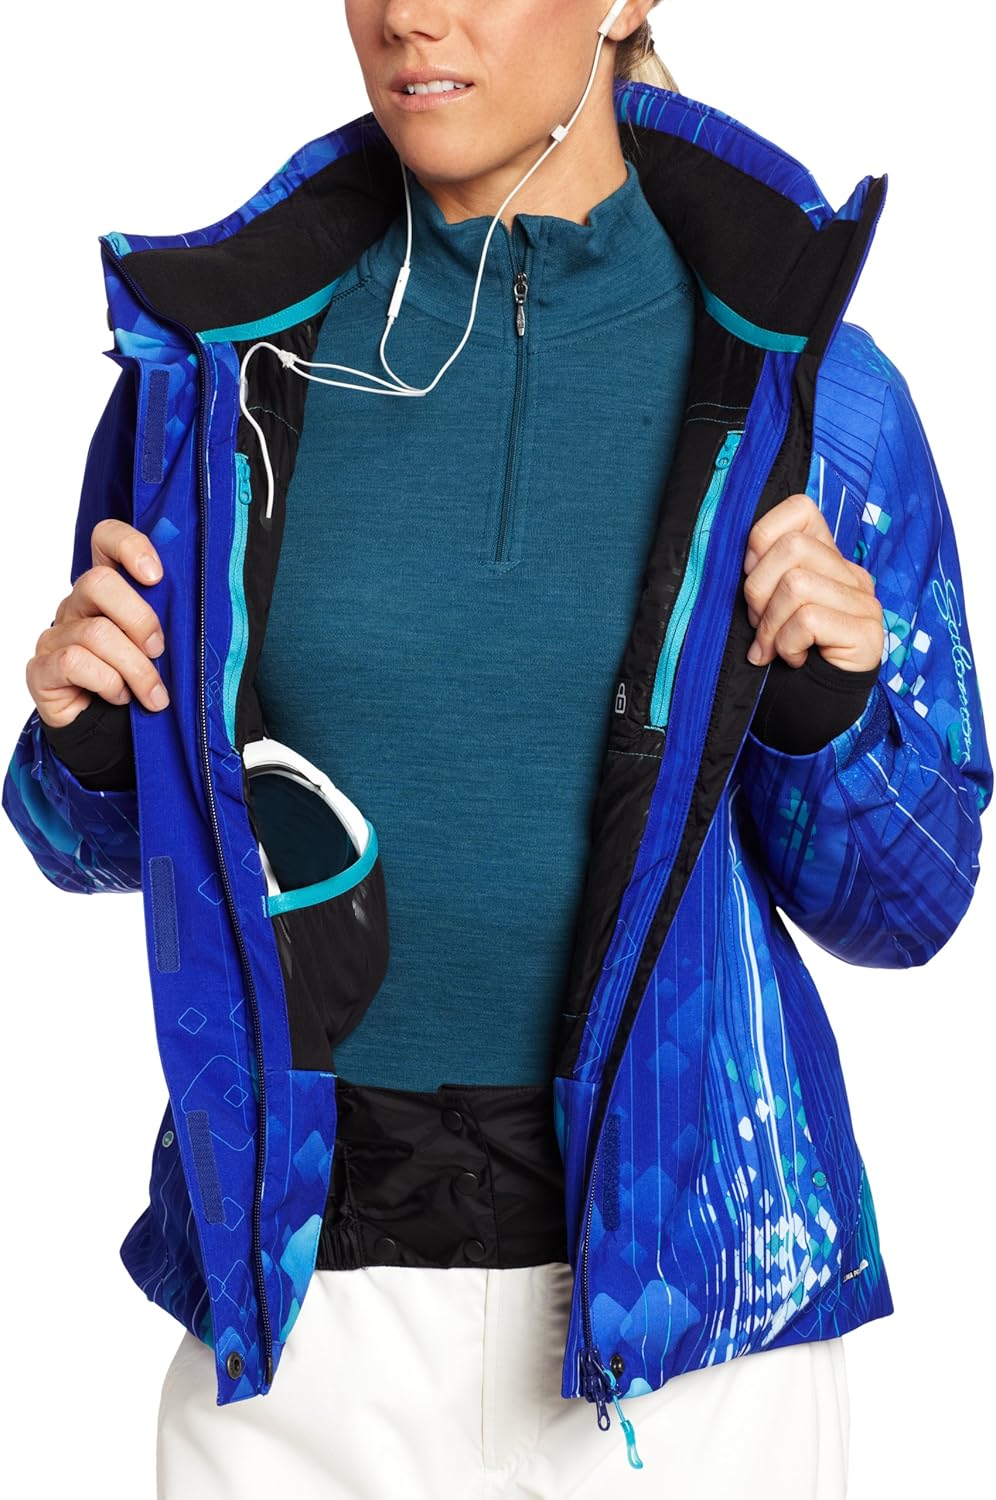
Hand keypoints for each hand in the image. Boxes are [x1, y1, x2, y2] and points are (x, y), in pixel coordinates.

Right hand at [27, 519, 169, 729]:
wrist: (110, 734)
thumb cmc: (139, 683)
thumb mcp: (162, 649)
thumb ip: (172, 622)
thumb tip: (209, 610)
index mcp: (108, 592)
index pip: (105, 540)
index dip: (129, 545)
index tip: (156, 575)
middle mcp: (77, 606)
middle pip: (97, 581)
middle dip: (140, 618)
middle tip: (159, 649)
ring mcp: (56, 636)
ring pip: (96, 632)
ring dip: (136, 668)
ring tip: (153, 695)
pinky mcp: (42, 668)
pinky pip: (75, 662)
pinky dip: (108, 682)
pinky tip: (120, 696)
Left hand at [742, 493, 883, 671]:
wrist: (813, 708)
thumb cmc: (785, 653)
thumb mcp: (767, 607)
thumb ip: (763, 576)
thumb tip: (741, 559)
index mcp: (826, 558)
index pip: (800, 509)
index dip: (764, 536)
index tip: (751, 574)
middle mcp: (850, 573)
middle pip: (792, 548)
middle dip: (758, 590)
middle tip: (760, 625)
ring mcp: (863, 602)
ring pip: (796, 584)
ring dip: (771, 624)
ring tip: (774, 646)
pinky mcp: (866, 632)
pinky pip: (808, 620)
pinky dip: (787, 644)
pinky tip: (793, 659)